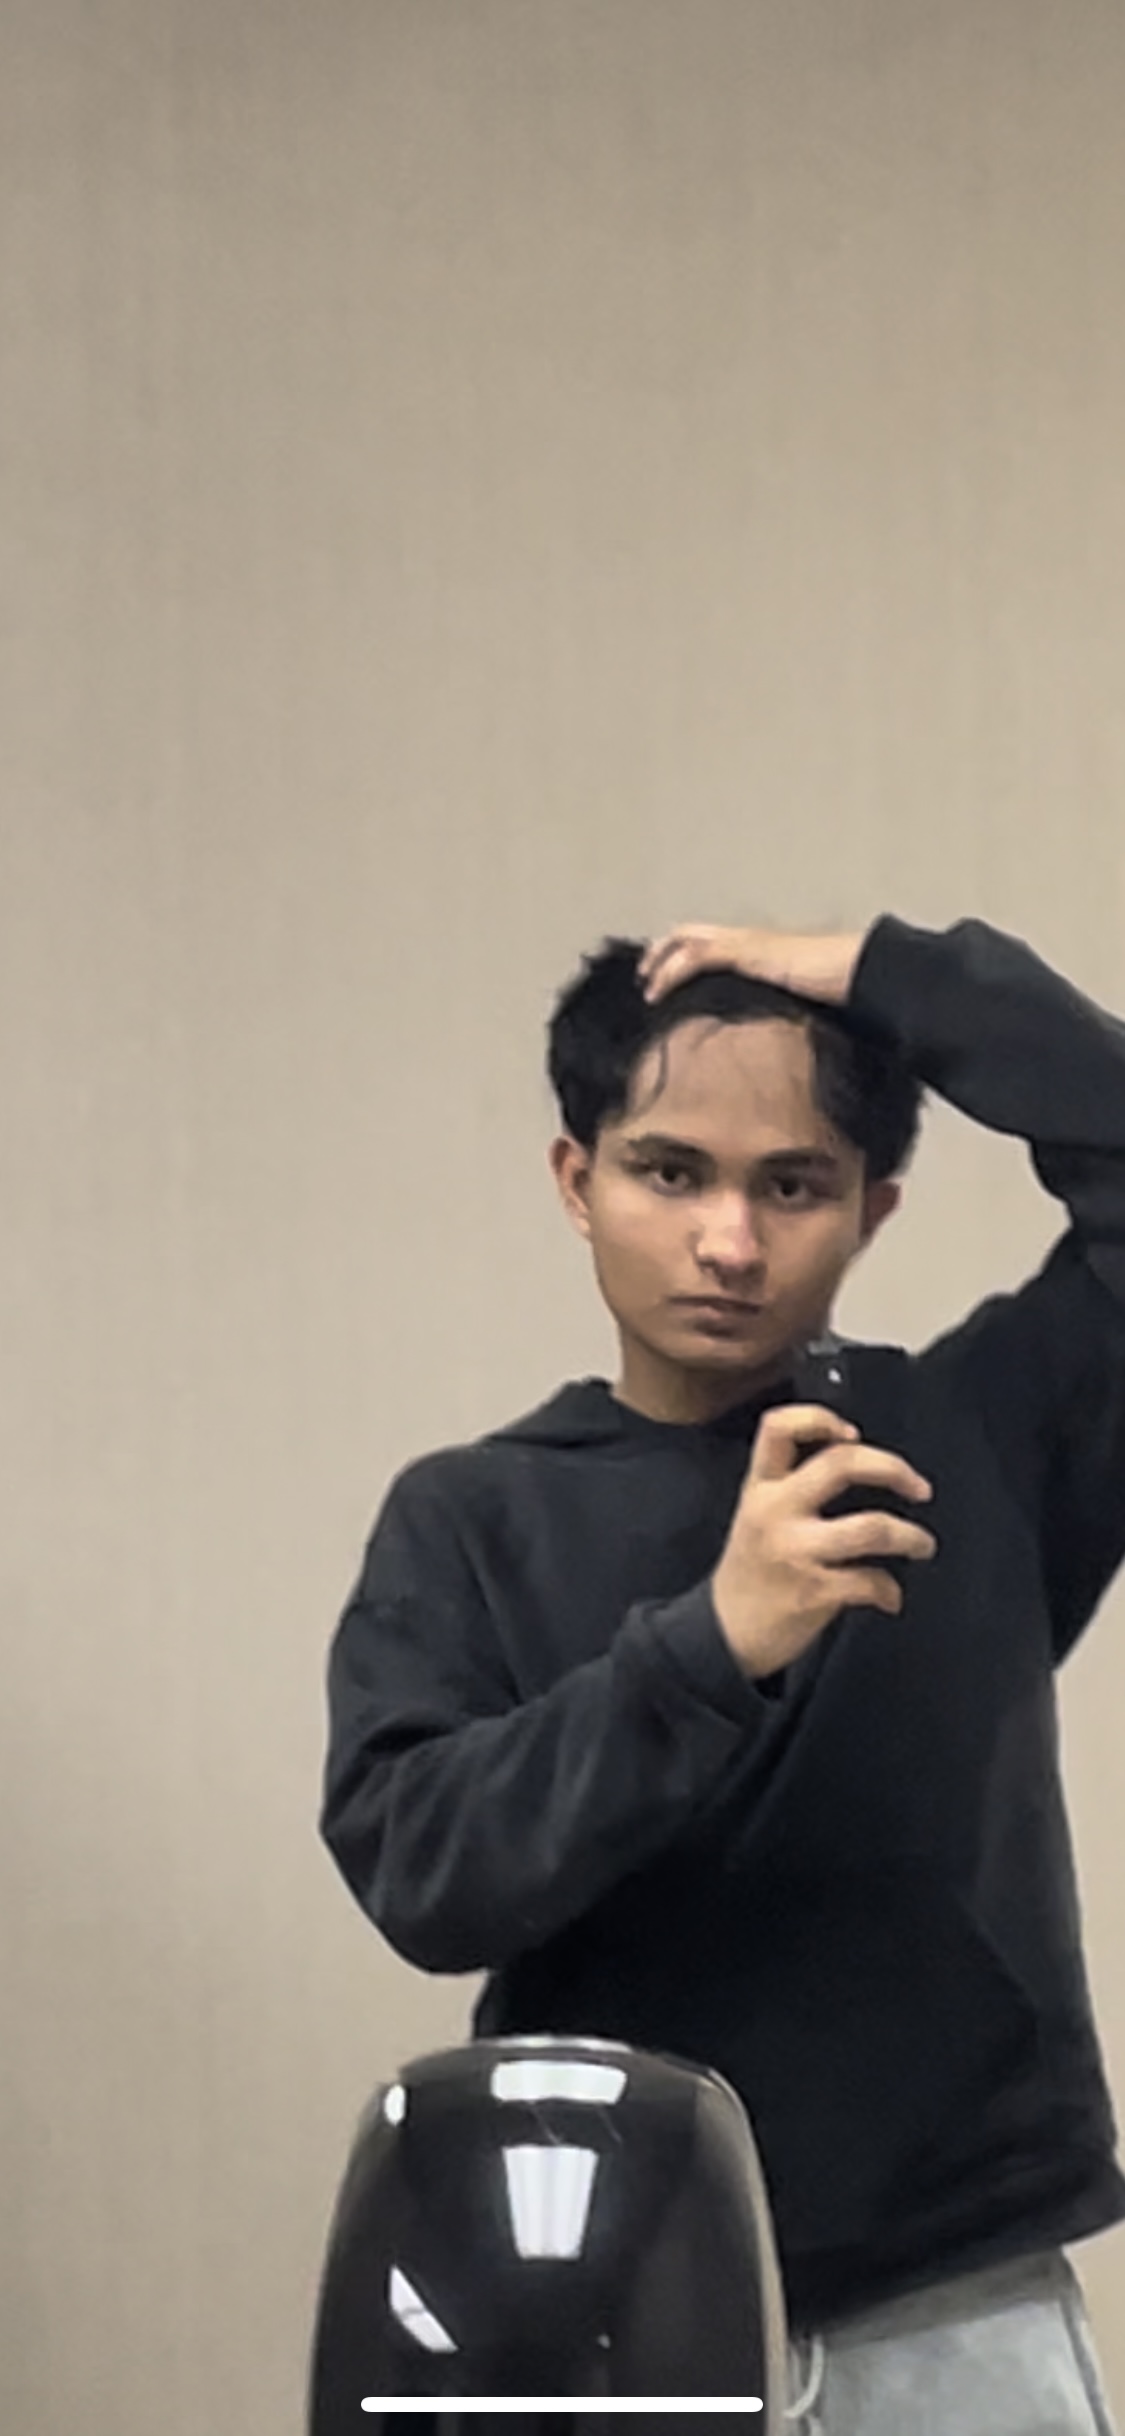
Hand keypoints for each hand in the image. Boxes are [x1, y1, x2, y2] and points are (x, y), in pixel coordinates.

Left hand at [637, 923, 867, 1007]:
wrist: (857, 973)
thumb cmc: (837, 991)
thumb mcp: (797, 1003)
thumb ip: (776, 1012)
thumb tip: (769, 1041)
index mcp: (759, 949)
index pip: (711, 943)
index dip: (683, 956)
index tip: (666, 981)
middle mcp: (748, 939)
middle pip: (690, 933)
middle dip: (662, 952)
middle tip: (646, 979)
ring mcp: (746, 942)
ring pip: (686, 940)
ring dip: (660, 962)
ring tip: (647, 988)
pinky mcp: (746, 951)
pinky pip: (696, 956)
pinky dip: (672, 971)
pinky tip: (660, 991)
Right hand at [711, 1405, 937, 1678]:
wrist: (724, 1633)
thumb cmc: (750, 1571)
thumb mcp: (756, 1514)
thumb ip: (793, 1484)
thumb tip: (858, 1462)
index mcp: (760, 1487)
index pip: (778, 1427)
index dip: (819, 1418)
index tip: (852, 1433)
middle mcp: (775, 1511)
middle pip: (841, 1464)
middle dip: (893, 1469)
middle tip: (920, 1487)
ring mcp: (795, 1552)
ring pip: (871, 1527)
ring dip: (909, 1536)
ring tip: (923, 1544)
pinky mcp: (813, 1592)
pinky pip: (870, 1581)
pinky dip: (889, 1590)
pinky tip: (890, 1596)